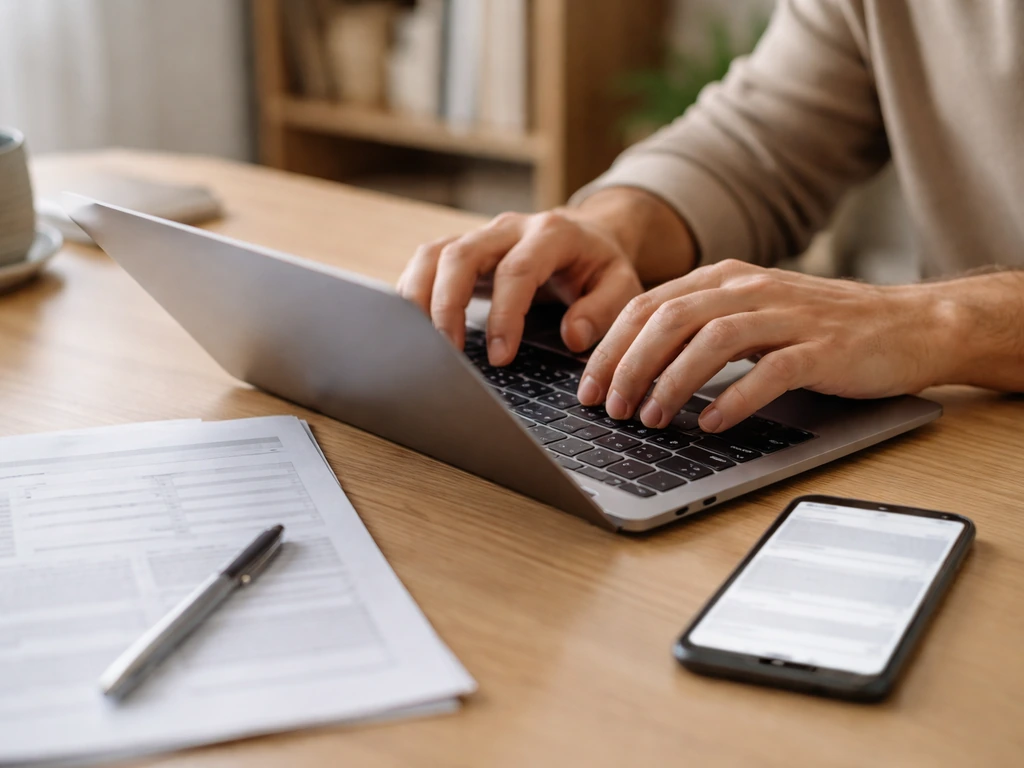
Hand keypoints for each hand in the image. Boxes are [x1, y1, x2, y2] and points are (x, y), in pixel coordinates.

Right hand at [396, 189, 692, 365]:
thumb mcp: (621, 286)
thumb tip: (572, 336)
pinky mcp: (460, 249)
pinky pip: (425, 263)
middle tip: (447, 353)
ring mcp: (480, 236)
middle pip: (461, 255)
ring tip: (417, 343)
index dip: (505, 315)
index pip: (517, 271)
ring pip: (433, 255)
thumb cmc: (600, 268)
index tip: (501, 357)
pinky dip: (412, 293)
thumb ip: (602, 310)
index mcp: (552, 234)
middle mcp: (509, 228)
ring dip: (419, 298)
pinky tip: (410, 327)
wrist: (586, 236)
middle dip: (448, 306)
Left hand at [576, 259, 951, 432]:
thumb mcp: (751, 314)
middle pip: (669, 319)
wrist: (910, 325)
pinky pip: (769, 371)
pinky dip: (734, 398)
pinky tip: (711, 422)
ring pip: (711, 341)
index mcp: (724, 279)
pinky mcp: (823, 348)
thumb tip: (636, 364)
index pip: (648, 305)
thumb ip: (700, 326)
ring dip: (671, 382)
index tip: (589, 386)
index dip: (611, 347)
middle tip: (610, 408)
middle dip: (629, 366)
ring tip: (651, 419)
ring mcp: (788, 316)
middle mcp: (750, 289)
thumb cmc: (821, 329)